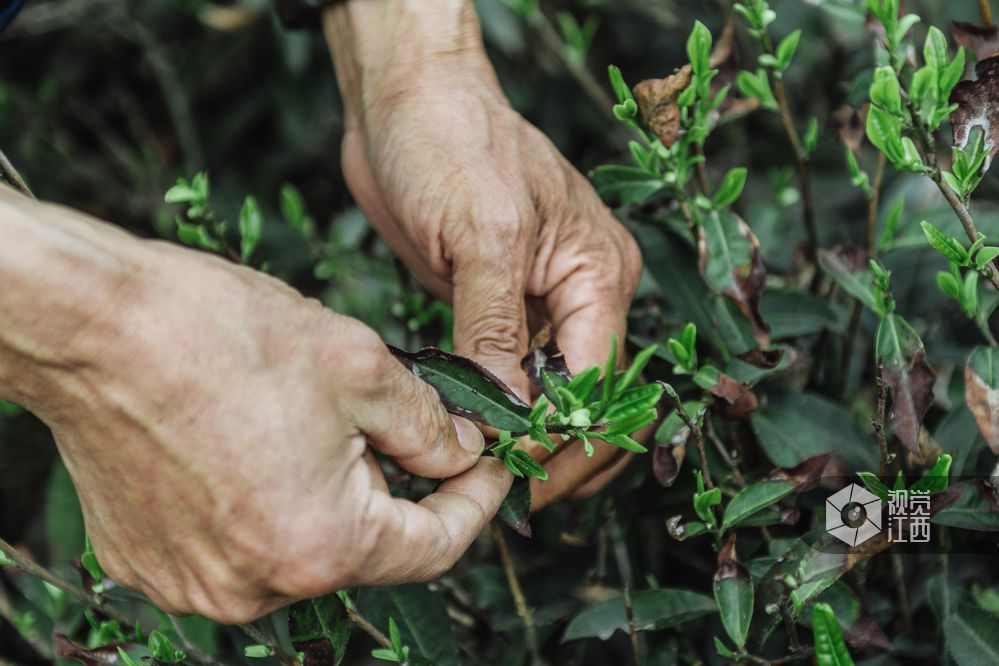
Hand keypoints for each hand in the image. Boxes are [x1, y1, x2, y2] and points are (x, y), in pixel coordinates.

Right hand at [0, 191, 510, 622]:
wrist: (92, 325)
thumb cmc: (221, 335)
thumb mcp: (360, 366)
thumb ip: (427, 425)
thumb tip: (459, 453)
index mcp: (320, 547)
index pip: (435, 547)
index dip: (475, 503)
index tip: (490, 469)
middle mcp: (254, 587)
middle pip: (365, 548)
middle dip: (393, 488)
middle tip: (392, 424)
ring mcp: (194, 583)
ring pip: (301, 546)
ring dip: (326, 496)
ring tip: (306, 424)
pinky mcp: (151, 562)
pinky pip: (237, 544)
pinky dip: (265, 504)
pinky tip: (251, 445)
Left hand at [324, 0, 643, 508]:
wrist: (405, 99)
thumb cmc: (453, 140)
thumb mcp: (481, 233)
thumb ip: (495, 328)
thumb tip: (505, 414)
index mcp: (599, 273)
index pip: (600, 381)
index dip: (564, 436)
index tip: (515, 473)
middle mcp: (582, 293)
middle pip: (590, 399)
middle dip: (558, 451)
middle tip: (507, 494)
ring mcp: (540, 301)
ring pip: (551, 395)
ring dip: (528, 439)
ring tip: (489, 479)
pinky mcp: (497, 305)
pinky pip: (511, 375)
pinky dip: (497, 411)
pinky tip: (470, 437)